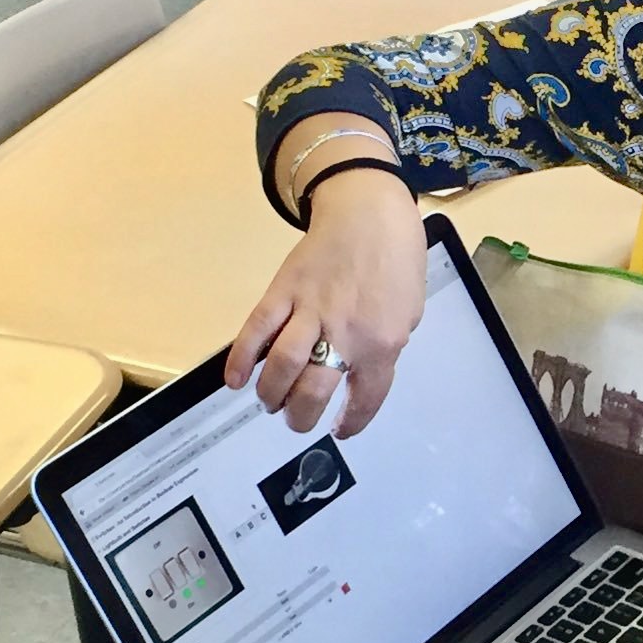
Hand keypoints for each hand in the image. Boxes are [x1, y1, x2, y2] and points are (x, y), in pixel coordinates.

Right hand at [225, 172, 424, 436]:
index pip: (365, 398)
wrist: (371, 213)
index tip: (339, 429)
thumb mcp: (407, 313)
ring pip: (282, 367)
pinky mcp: (284, 291)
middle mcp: (346, 334)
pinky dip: (241, 358)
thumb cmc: (396, 261)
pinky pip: (257, 330)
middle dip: (300, 416)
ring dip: (271, 394)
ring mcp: (311, 311)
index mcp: (382, 343)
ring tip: (270, 402)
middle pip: (313, 391)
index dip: (352, 421)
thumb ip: (383, 346)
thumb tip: (357, 371)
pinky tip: (235, 380)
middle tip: (294, 419)